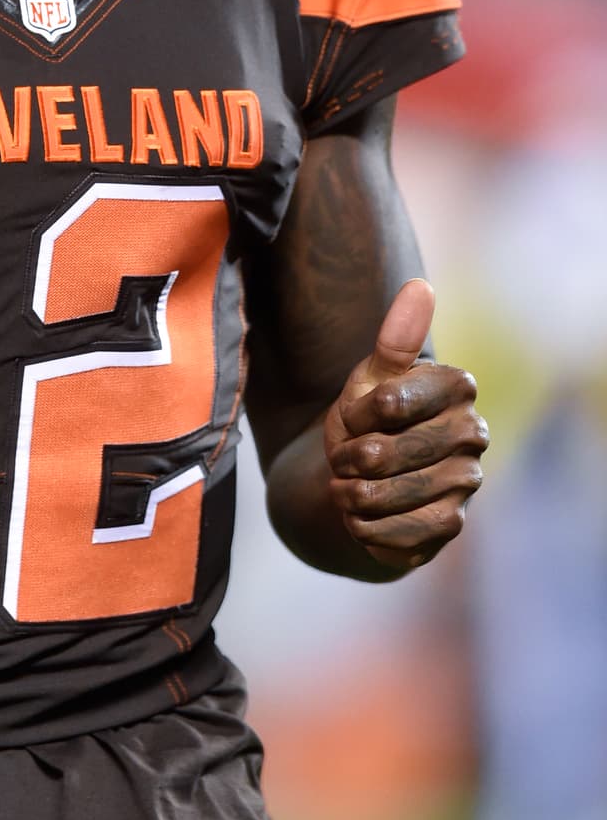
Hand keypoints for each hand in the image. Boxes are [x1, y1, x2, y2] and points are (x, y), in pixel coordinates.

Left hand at [324, 279, 487, 571]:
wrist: (371, 477)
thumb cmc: (371, 416)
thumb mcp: (373, 375)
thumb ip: (396, 337)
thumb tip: (420, 287)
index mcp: (457, 388)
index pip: (387, 403)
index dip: (353, 415)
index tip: (356, 416)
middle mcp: (473, 434)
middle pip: (380, 453)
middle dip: (346, 457)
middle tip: (348, 456)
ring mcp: (466, 483)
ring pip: (381, 495)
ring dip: (349, 493)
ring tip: (352, 484)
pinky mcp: (451, 526)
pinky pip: (392, 532)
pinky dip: (362, 526)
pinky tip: (363, 515)